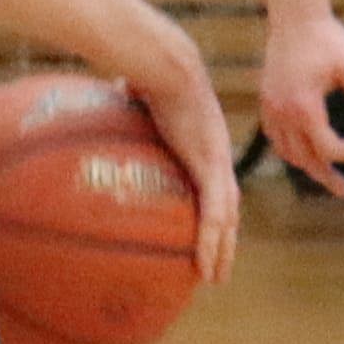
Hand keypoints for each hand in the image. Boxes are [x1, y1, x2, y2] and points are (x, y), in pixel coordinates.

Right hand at [122, 28, 244, 282]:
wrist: (166, 65)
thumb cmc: (150, 72)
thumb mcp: (140, 95)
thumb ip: (133, 98)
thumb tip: (114, 88)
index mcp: (204, 144)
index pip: (214, 187)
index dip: (215, 213)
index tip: (208, 235)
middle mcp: (217, 158)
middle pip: (228, 210)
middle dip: (225, 241)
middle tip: (217, 268)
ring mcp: (217, 165)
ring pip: (226, 220)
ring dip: (222, 251)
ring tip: (214, 278)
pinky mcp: (210, 169)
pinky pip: (213, 216)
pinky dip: (211, 243)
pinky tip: (207, 266)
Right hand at [255, 0, 343, 198]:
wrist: (295, 14)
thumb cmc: (328, 39)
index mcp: (305, 107)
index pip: (327, 147)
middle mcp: (282, 111)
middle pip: (304, 158)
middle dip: (325, 175)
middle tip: (343, 191)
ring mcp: (270, 106)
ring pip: (285, 151)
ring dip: (306, 164)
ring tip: (325, 172)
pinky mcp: (265, 99)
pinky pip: (274, 136)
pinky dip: (289, 148)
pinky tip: (304, 149)